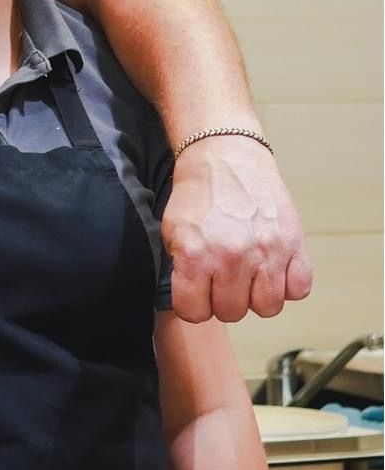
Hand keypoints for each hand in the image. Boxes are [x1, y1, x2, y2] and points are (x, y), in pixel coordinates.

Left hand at [161, 138, 311, 322]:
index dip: (194, 305)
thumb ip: (180, 269)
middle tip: (223, 279)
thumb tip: (192, 299)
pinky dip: (288, 285)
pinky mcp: (293, 243)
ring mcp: (267, 251)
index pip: (194, 312)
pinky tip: (273, 269)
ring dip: (257, 296)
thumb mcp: (172, 231)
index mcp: (195, 255)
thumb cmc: (199, 193)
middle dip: (224, 300)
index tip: (197, 293)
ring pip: (268, 308)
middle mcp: (232, 256)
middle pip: (232, 312)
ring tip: (249, 276)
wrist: (225, 156)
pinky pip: (299, 289)